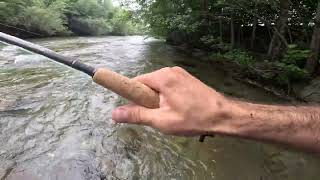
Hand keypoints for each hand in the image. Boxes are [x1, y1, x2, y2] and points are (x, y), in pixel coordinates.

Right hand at [112, 67, 236, 135]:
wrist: (224, 116)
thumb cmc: (193, 118)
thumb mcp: (162, 120)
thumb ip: (137, 115)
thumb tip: (114, 113)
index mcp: (162, 77)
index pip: (136, 82)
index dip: (131, 96)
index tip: (133, 109)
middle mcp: (170, 71)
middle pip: (147, 84)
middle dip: (146, 100)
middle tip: (156, 116)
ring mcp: (180, 74)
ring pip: (158, 86)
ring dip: (158, 100)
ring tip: (168, 115)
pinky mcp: (187, 79)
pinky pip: (169, 87)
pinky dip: (167, 97)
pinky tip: (177, 110)